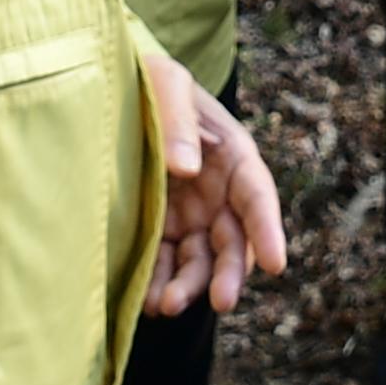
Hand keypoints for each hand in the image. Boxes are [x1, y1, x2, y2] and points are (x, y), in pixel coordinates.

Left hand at [142, 52, 283, 316]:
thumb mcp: (164, 83)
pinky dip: (160, 284)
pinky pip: (166, 263)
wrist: (109, 92)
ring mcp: (189, 215)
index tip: (276, 265)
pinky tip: (147, 301)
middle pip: (234, 240)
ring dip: (189, 286)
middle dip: (229, 274)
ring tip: (166, 305)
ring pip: (200, 261)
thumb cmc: (147, 80)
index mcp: (232, 155)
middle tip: (220, 302)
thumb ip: (178, 121)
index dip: (268, 231)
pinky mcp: (159, 229)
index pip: (257, 196)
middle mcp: (218, 192)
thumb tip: (187, 169)